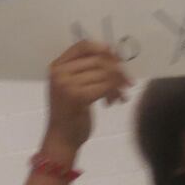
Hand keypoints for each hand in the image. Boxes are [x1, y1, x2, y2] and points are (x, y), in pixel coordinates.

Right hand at [44, 40, 129, 157]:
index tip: (117, 60)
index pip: (83, 45)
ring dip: (118, 84)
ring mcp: (66, 84)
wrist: (61, 139)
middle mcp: (59, 73)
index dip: (104, 49)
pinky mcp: (77, 96)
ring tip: (120, 95)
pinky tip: (114, 101)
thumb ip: (86, 70)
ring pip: (105, 73)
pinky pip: (106, 85)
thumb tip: (115, 54)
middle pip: (99, 59)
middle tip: (128, 82)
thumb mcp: (73, 86)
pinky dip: (116, 92)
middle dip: (118, 70)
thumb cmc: (69, 114)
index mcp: (56, 67)